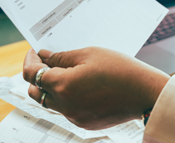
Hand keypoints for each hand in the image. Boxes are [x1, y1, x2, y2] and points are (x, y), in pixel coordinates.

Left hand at [23, 47, 169, 129]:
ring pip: (50, 102)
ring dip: (50, 88)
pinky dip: (66, 98)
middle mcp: (65, 105)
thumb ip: (61, 57)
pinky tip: (80, 86)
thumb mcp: (89, 54)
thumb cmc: (121, 70)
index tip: (35, 53)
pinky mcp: (84, 122)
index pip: (31, 73)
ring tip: (64, 73)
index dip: (30, 60)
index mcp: (63, 85)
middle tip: (47, 62)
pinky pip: (66, 110)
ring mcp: (74, 116)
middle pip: (35, 91)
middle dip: (36, 76)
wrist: (145, 92)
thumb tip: (44, 57)